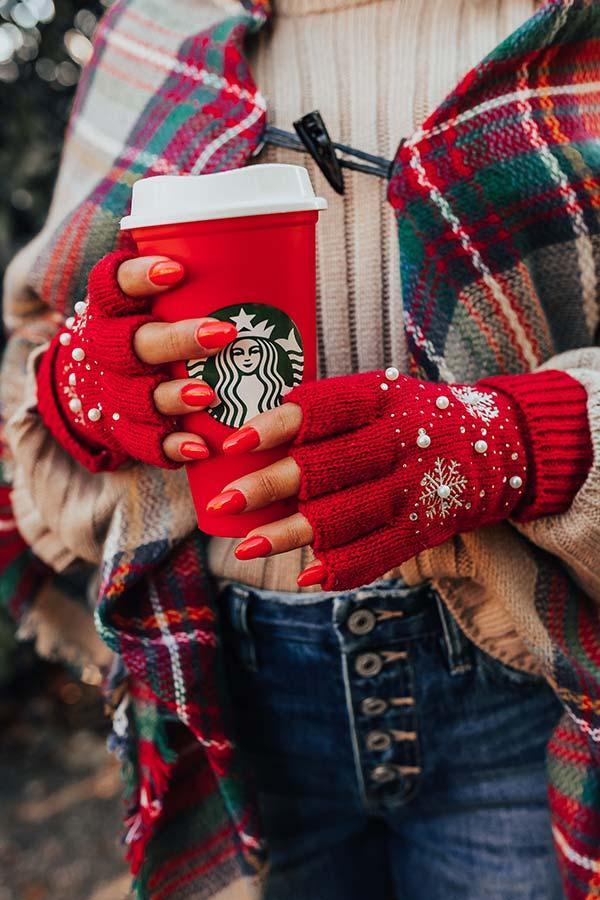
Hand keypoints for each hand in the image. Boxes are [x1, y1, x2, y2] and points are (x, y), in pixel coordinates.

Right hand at [36, 250, 238, 470]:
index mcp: (113, 306)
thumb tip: (276, 244)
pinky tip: (200, 448)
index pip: (111, 284)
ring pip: (136, 395)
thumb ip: (205, 274)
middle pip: (130, 344)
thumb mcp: (169, 295)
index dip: (137, 277)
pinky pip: (143, 443)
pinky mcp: (126, 430)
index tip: (175, 270)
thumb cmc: (161, 323)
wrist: (116, 379)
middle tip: (223, 335)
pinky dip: (171, 447)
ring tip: (211, 394)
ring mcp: (114, 391)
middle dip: (175, 340)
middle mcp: (106, 347)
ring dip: (173, 395)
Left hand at [204, 368, 590, 590]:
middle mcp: (399, 443)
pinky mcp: (423, 527)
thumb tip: (249, 437)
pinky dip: (341, 566)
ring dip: (291, 533)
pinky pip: (378, 552)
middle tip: (224, 500)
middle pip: (327, 466)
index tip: (234, 443)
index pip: (324, 409)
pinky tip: (304, 573)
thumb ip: (328, 410)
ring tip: (245, 546)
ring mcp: (413, 489)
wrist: (495, 447)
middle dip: (271, 485)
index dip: (277, 425)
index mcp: (383, 400)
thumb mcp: (382, 394)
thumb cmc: (413, 418)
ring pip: (345, 516)